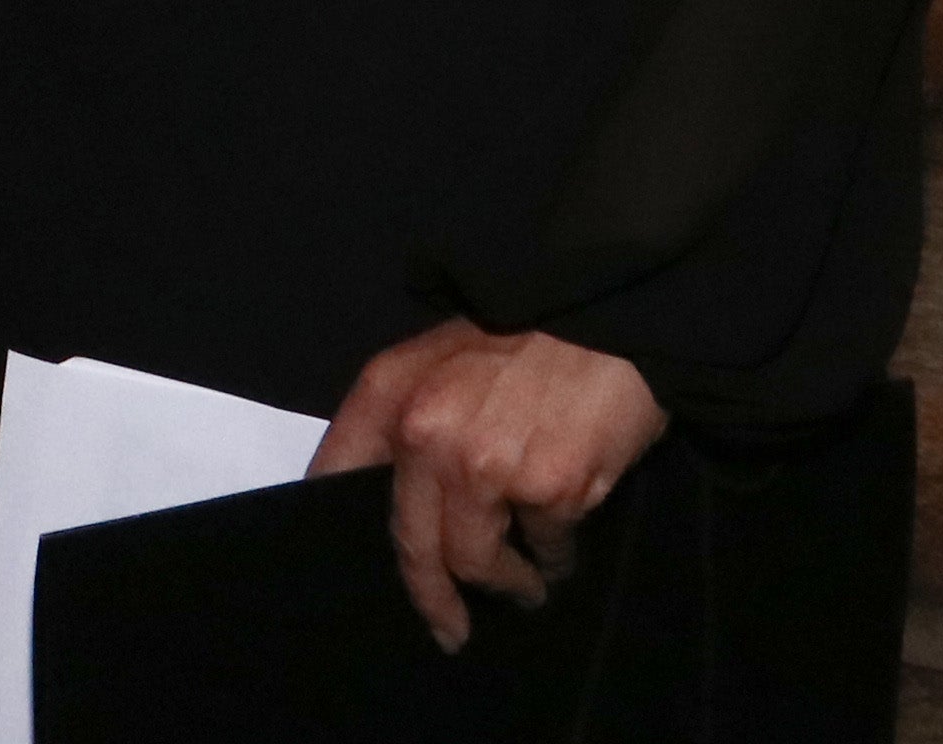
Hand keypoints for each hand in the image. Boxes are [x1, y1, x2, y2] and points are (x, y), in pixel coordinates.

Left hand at [313, 316, 664, 652]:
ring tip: (522, 588)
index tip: (344, 566)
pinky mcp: (549, 490)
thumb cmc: (522, 335)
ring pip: (479, 562)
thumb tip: (390, 495)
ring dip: (504, 584)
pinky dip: (553, 557)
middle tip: (448, 629)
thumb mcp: (438, 356)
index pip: (333, 473)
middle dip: (433, 599)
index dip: (333, 524)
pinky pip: (545, 549)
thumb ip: (405, 416)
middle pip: (413, 547)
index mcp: (389, 392)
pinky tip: (560, 547)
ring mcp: (486, 467)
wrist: (608, 313)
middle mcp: (426, 435)